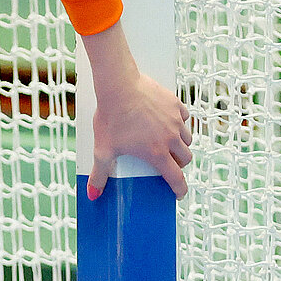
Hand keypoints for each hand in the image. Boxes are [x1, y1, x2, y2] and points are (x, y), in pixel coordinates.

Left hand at [88, 73, 192, 200]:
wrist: (119, 85)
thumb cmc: (111, 117)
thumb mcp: (103, 149)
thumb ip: (100, 174)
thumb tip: (93, 195)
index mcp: (157, 153)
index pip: (176, 178)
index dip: (179, 189)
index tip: (178, 194)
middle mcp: (171, 138)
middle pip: (185, 158)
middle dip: (179, 165)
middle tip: (168, 164)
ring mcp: (175, 120)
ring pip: (187, 138)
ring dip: (180, 145)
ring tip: (168, 143)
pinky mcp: (175, 104)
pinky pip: (184, 118)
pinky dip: (179, 123)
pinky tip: (168, 122)